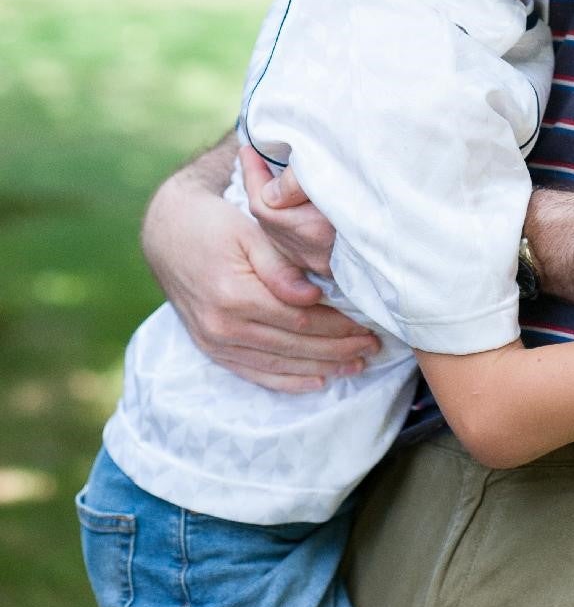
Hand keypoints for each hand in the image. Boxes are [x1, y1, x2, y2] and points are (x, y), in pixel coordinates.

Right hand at [143, 165, 376, 391]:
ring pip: (278, 365)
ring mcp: (215, 342)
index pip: (299, 321)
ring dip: (321, 368)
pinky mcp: (212, 349)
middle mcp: (222, 327)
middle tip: (372, 348)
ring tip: (355, 365)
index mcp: (234, 295)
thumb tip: (312, 296)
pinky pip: (255, 373)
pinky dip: (289, 381)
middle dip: (337, 350)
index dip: (337, 327)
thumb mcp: (249, 231)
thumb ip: (280, 266)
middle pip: (293, 347)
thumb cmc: (215, 225)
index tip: (367, 326)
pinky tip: (317, 381)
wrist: (168, 234)